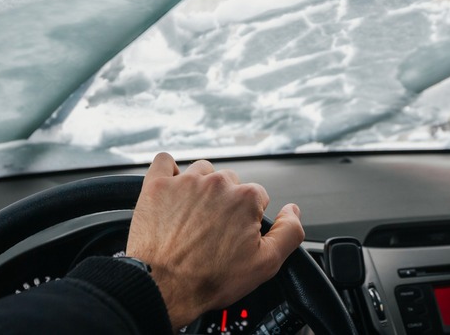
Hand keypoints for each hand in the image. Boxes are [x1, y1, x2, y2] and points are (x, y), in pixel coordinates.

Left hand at [126, 153, 304, 331]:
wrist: (163, 288)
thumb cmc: (210, 279)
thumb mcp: (266, 264)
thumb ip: (290, 232)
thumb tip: (293, 211)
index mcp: (245, 198)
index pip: (257, 196)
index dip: (249, 218)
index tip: (237, 235)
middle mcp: (217, 183)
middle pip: (230, 182)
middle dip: (226, 202)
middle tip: (215, 230)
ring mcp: (184, 182)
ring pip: (201, 172)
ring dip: (201, 187)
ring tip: (193, 215)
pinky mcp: (157, 185)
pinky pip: (164, 161)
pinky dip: (169, 172)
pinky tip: (172, 189)